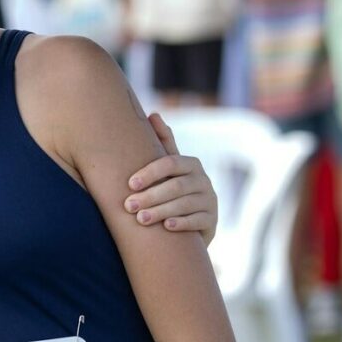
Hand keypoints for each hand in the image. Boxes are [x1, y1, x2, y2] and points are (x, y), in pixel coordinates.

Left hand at [124, 113, 217, 243]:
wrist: (190, 221)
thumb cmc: (171, 187)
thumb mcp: (168, 167)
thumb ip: (162, 142)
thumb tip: (154, 114)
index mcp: (190, 164)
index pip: (170, 163)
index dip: (150, 172)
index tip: (130, 184)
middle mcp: (204, 180)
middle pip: (176, 186)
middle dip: (151, 196)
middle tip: (129, 206)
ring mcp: (210, 200)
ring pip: (185, 204)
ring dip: (161, 211)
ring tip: (141, 219)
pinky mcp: (213, 220)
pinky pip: (198, 220)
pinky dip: (182, 223)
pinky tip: (166, 227)